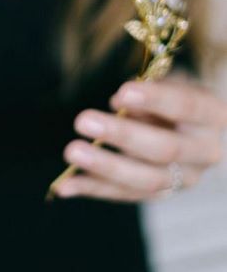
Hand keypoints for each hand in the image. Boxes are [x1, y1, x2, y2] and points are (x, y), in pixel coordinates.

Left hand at [54, 71, 226, 200]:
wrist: (189, 123)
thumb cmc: (172, 94)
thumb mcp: (168, 82)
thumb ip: (148, 92)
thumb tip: (118, 105)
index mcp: (211, 116)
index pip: (186, 107)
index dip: (155, 100)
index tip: (121, 91)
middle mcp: (205, 152)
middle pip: (163, 149)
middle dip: (121, 135)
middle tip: (82, 120)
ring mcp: (184, 179)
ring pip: (144, 179)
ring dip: (104, 166)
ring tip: (71, 152)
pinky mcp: (160, 194)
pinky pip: (124, 195)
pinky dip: (92, 188)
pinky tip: (65, 185)